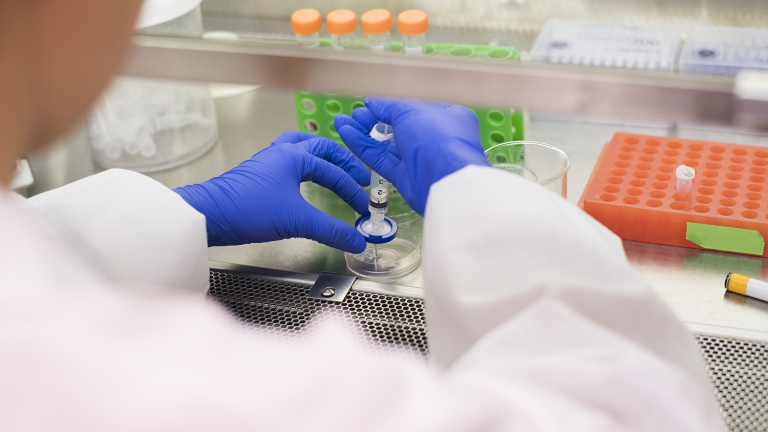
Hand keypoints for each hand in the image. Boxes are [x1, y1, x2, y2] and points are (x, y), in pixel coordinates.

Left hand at [174, 132, 369, 251]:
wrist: (209, 216)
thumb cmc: (248, 210)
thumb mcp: (297, 222)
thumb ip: (331, 231)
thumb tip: (356, 241)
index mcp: (294, 156)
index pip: (333, 171)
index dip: (352, 190)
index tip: (362, 208)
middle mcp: (281, 153)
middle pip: (320, 148)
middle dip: (342, 161)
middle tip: (358, 175)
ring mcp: (267, 163)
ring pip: (300, 149)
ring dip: (320, 157)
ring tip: (334, 166)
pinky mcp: (258, 176)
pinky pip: (287, 161)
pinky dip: (302, 166)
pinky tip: (303, 180)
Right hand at [334, 97, 488, 214]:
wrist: (445, 181)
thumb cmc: (436, 137)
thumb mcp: (411, 112)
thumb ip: (390, 107)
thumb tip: (373, 102)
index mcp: (447, 117)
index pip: (416, 109)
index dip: (393, 105)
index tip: (372, 103)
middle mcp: (434, 138)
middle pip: (400, 127)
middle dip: (375, 119)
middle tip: (355, 113)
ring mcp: (420, 159)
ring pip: (388, 144)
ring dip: (365, 133)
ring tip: (343, 122)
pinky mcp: (406, 177)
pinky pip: (382, 159)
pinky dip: (364, 147)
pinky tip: (346, 134)